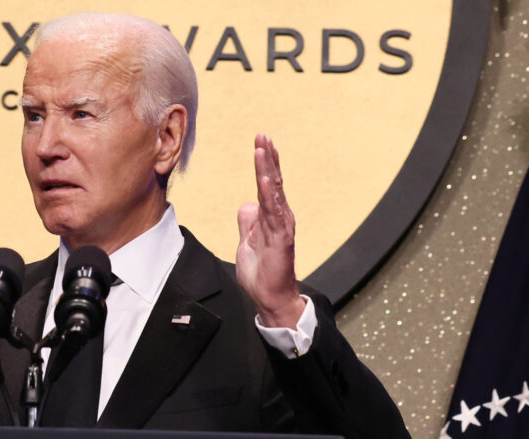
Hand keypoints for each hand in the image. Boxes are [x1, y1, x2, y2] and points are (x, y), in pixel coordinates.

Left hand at [236, 134, 304, 328]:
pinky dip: (270, 195)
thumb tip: (247, 205)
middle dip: (268, 157)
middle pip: (273, 181)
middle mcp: (280, 217)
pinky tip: (266, 179)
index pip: (268, 184)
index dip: (265, 163)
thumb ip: (248, 222)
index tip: (261, 142)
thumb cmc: (260, 271)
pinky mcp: (281, 239)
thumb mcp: (246, 241)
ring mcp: (281, 226)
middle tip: (262, 135)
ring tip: (263, 148)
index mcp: (271, 216)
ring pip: (274, 192)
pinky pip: (274, 213)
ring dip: (267, 169)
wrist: (269, 296)